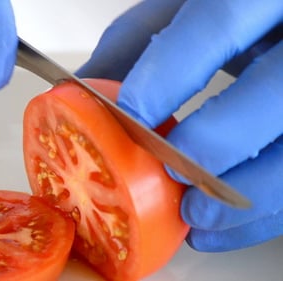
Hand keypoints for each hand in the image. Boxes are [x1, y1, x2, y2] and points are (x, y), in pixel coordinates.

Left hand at [77, 0, 282, 251]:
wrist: (270, 22)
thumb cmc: (226, 17)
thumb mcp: (180, 12)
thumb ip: (136, 45)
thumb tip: (79, 95)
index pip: (217, 25)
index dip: (173, 73)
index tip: (132, 116)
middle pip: (274, 94)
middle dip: (216, 141)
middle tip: (171, 171)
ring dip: (246, 195)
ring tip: (194, 216)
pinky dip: (262, 216)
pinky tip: (219, 228)